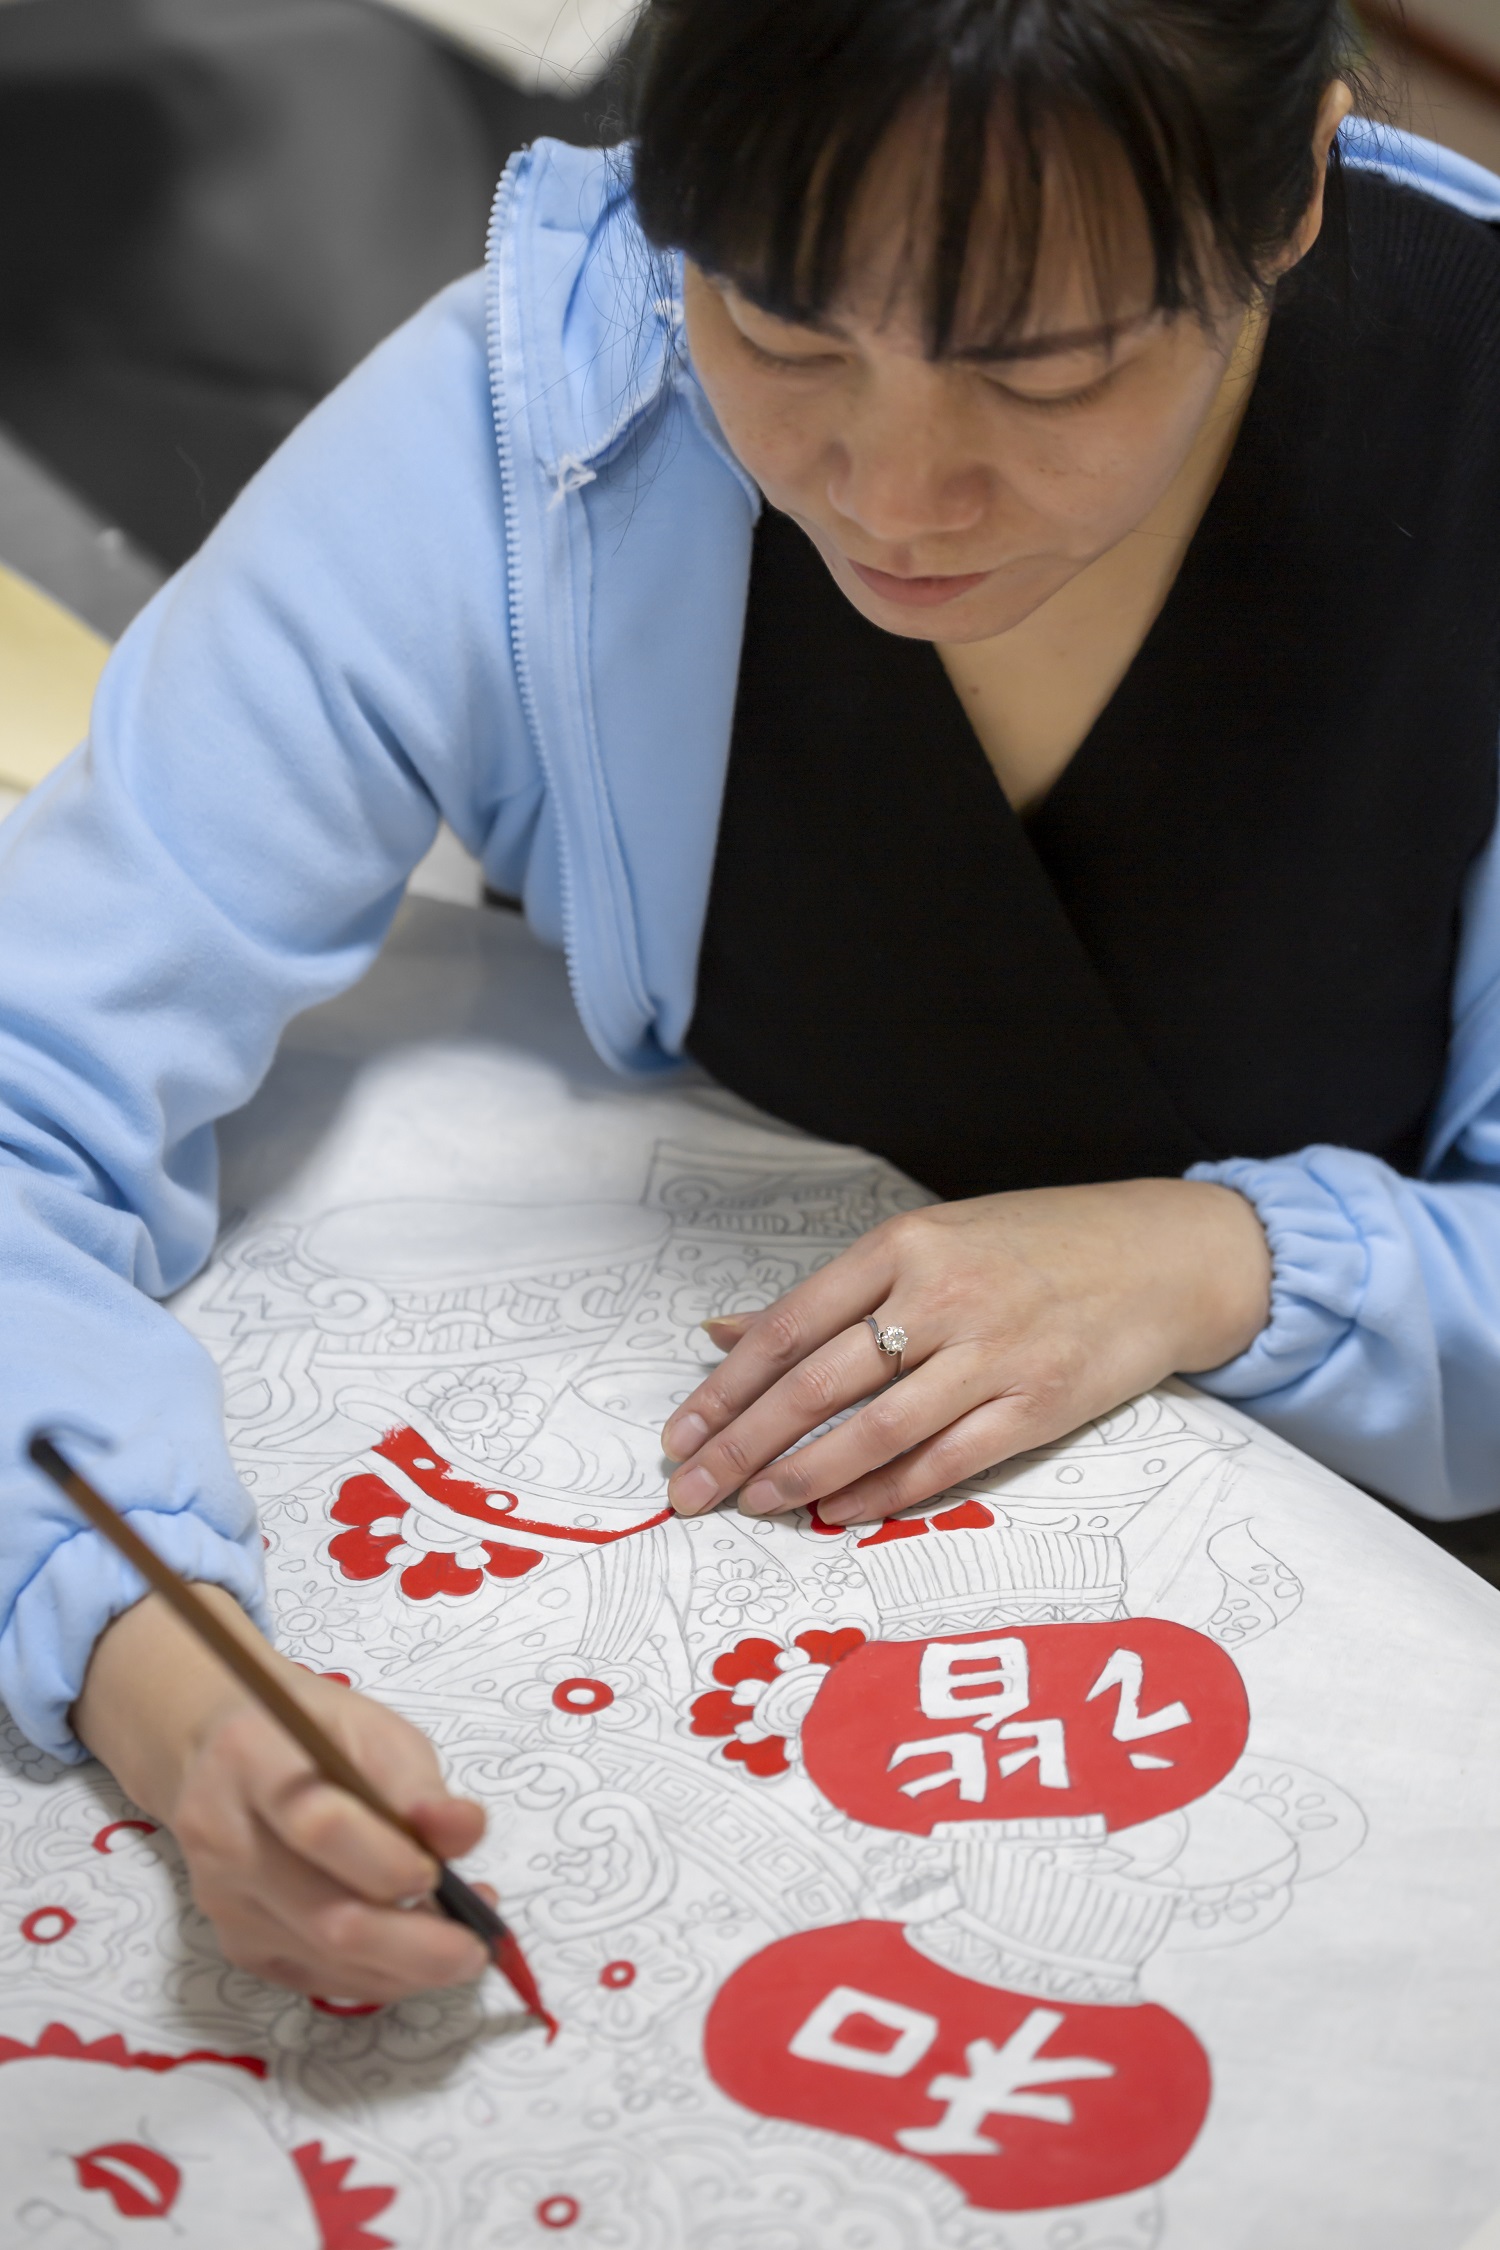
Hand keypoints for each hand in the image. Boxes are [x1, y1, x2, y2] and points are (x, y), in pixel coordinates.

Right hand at [73, 1589, 490, 2001]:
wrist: (224, 1757)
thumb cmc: (313, 1734)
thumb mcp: (373, 1730)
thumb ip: (417, 1785)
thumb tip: (466, 1833)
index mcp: (252, 1760)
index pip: (319, 1827)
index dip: (388, 1860)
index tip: (442, 1872)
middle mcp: (223, 1839)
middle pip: (324, 1915)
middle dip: (414, 1945)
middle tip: (476, 1949)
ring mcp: (223, 1901)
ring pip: (326, 1959)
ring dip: (406, 1966)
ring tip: (460, 1944)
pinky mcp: (236, 1943)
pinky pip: (317, 1979)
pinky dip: (378, 1976)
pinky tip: (415, 1953)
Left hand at [661, 1178, 1270, 1527]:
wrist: (1161, 1256)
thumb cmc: (1035, 1246)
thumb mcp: (930, 1243)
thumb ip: (831, 1295)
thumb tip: (724, 1333)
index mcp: (905, 1245)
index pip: (789, 1326)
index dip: (725, 1389)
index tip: (679, 1434)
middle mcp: (942, 1296)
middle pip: (816, 1385)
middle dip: (742, 1446)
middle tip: (690, 1492)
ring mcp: (992, 1353)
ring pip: (872, 1430)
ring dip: (802, 1477)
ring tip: (754, 1505)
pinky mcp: (1037, 1405)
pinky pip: (942, 1462)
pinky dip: (882, 1492)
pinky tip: (838, 1511)